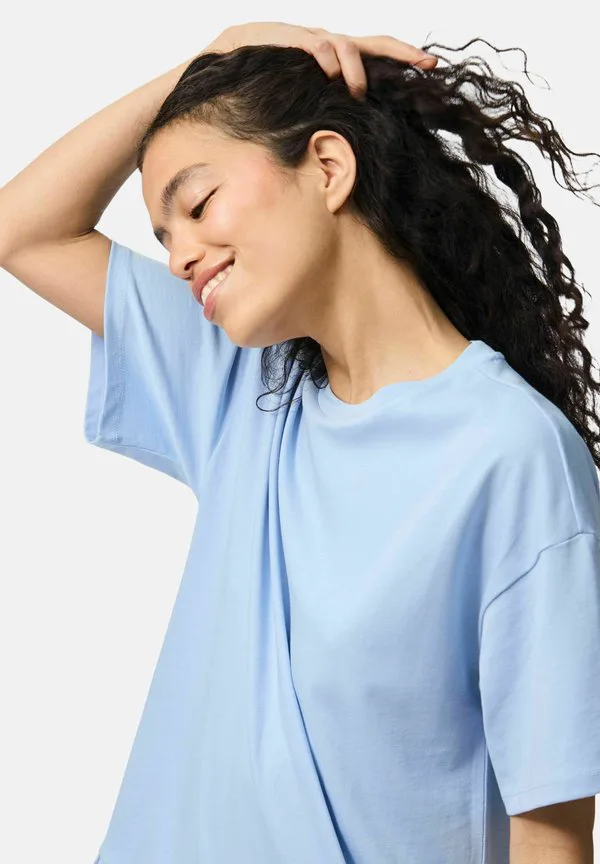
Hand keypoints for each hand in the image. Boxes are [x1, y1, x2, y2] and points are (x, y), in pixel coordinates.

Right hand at [205, 21, 436, 99]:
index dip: (402, 59)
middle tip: (424, 62)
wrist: (213, 70)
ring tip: (356, 91)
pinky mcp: (281, 37)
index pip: (374, 55)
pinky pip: (309, 43)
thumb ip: (323, 111)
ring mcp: (303, 38)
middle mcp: (323, 43)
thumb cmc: (256, 90)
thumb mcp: (297, 105)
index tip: (432, 67)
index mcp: (331, 60)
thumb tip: (352, 137)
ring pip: (342, 44)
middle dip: (399, 52)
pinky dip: (323, 56)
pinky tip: (330, 72)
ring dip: (355, 67)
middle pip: (369, 42)